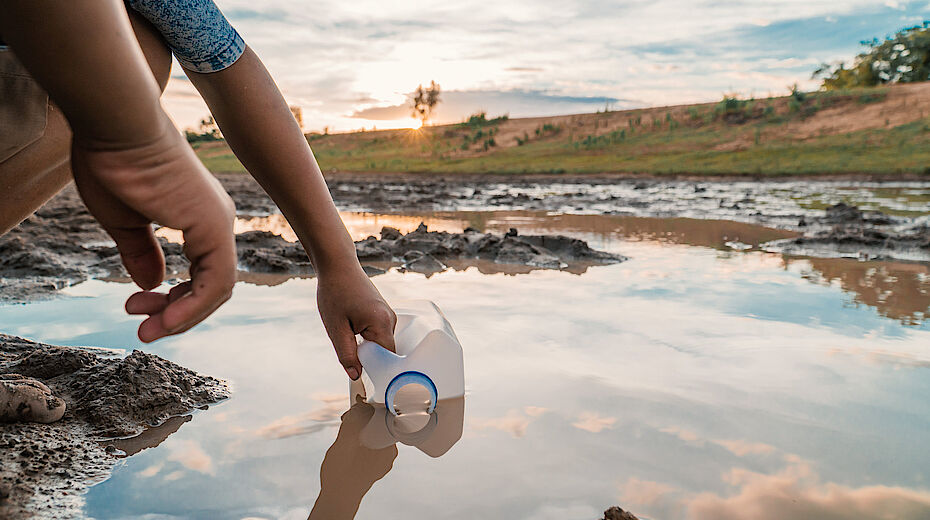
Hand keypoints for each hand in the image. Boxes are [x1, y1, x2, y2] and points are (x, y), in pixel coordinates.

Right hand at [71, 121, 236, 341]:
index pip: (199, 273)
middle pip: (210, 285)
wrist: (116, 126)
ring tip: (148, 331)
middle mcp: (215, 221)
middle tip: (140, 327)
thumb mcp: (126, 221)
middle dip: (176, 313)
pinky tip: (164, 321)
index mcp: (198, 217)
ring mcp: (218, 224)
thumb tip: (151, 284)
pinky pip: (215, 282)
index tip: (135, 309)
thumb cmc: (113, 163)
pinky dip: (192, 308)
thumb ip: (141, 252)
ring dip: (183, 317)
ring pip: (217, 289)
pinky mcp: (213, 226)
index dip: (172, 300)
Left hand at [316, 267, 395, 379]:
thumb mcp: (336, 328)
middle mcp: (391, 319)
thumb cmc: (335, 292)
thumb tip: (356, 376)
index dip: (375, 370)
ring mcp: (389, 315)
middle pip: (385, 352)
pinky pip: (379, 334)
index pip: (387, 358)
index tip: (362, 377)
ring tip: (348, 333)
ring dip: (366, 346)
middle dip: (368, 357)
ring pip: (381, 343)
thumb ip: (347, 354)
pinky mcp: (384, 313)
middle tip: (348, 353)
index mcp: (382, 323)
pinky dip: (367, 338)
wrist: (338, 266)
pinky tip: (352, 328)